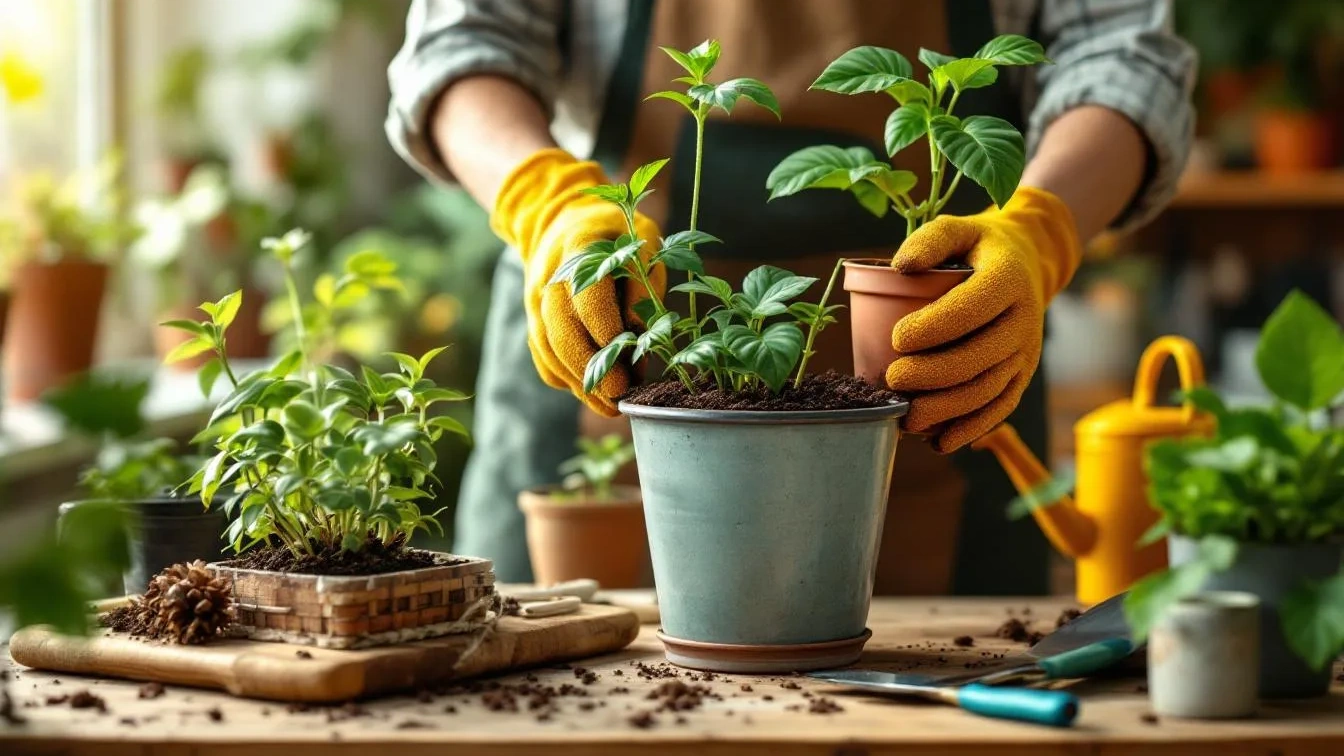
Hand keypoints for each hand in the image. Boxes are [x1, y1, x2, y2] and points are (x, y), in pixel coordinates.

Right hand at [491, 149, 664, 415]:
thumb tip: (639, 334)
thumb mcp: (643, 242)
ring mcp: (535, 299)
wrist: (566, 219)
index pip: (588, 297)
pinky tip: (590, 393)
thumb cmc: (618, 234)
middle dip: (591, 370)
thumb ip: (643, 284)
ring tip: (610, 406)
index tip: (629, 365)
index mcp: (579, 247)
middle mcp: (548, 275)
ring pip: (549, 349)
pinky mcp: (533, 319)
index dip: (607, 335)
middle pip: (561, 330)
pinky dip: (564, 378)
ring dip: (578, 382)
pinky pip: (542, 356)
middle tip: (620, 396)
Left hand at [885, 187, 1080, 452]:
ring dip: (947, 411)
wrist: (1028, 262)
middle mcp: (1024, 319)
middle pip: (979, 357)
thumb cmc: (978, 247)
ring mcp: (1026, 352)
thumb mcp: (958, 228)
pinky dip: (970, 429)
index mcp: (1008, 278)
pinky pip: (999, 408)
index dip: (935, 327)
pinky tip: (938, 442)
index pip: (972, 308)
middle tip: (892, 380)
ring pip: (988, 390)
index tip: (897, 338)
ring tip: (907, 418)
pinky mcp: (1022, 375)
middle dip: (933, 375)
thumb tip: (900, 265)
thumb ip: (930, 240)